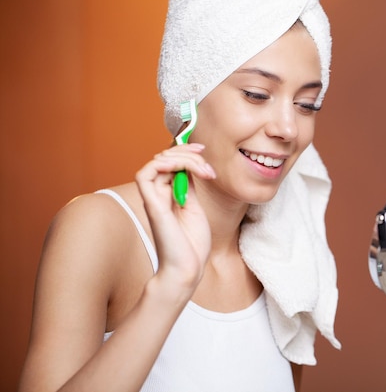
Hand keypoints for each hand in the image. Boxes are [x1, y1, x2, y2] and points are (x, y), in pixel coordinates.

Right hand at [135, 143, 215, 291]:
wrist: (187, 269)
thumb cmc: (192, 244)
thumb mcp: (195, 207)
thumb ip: (190, 185)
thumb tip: (193, 164)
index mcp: (168, 193)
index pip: (170, 161)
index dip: (185, 151)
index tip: (203, 149)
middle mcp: (158, 193)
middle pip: (164, 157)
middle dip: (187, 153)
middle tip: (207, 168)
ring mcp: (154, 199)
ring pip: (157, 161)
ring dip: (182, 158)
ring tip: (203, 171)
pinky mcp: (152, 206)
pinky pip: (145, 175)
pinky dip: (162, 164)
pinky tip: (183, 171)